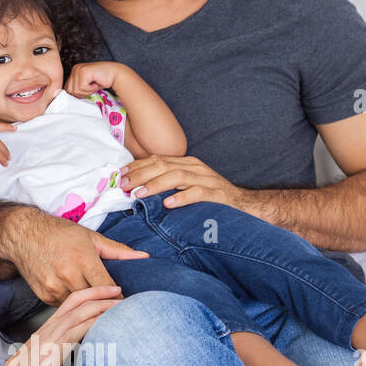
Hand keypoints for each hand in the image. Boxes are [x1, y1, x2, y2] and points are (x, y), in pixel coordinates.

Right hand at [0, 206, 148, 303]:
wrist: (23, 235)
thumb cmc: (59, 233)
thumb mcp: (90, 237)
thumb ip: (118, 250)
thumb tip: (144, 257)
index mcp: (83, 258)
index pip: (108, 286)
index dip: (119, 296)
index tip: (128, 302)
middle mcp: (68, 274)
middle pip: (95, 299)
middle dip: (107, 304)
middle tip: (120, 310)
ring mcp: (54, 287)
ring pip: (80, 306)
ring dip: (90, 307)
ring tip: (101, 308)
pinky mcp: (44, 295)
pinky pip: (65, 306)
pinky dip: (74, 304)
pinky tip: (79, 302)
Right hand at [0, 284, 122, 365]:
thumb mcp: (47, 354)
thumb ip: (63, 346)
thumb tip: (83, 345)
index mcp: (49, 326)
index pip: (72, 301)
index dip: (92, 292)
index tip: (110, 290)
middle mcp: (51, 327)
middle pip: (78, 301)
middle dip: (101, 293)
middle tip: (121, 291)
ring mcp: (51, 338)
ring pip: (80, 313)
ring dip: (102, 307)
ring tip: (121, 304)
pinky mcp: (53, 352)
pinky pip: (76, 333)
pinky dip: (93, 325)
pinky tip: (107, 324)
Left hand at [64, 61, 121, 98]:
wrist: (115, 74)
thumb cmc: (102, 81)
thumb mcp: (86, 86)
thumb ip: (77, 89)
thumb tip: (67, 99)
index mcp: (74, 71)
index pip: (67, 88)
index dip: (77, 93)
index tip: (88, 89)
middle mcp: (75, 68)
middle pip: (70, 90)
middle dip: (82, 93)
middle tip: (92, 86)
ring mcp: (79, 69)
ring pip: (76, 90)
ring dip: (87, 91)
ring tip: (94, 84)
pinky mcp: (84, 71)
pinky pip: (82, 87)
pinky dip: (91, 89)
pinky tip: (96, 82)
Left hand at [119, 154, 242, 208]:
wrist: (245, 205)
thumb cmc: (211, 199)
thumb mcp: (187, 186)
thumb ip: (167, 184)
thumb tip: (138, 190)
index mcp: (186, 163)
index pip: (157, 159)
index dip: (137, 166)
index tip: (120, 176)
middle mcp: (195, 167)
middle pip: (163, 165)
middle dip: (140, 174)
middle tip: (124, 185)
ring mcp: (207, 179)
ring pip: (177, 176)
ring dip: (155, 185)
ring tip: (139, 194)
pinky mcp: (216, 194)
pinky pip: (197, 193)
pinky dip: (181, 197)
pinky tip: (168, 204)